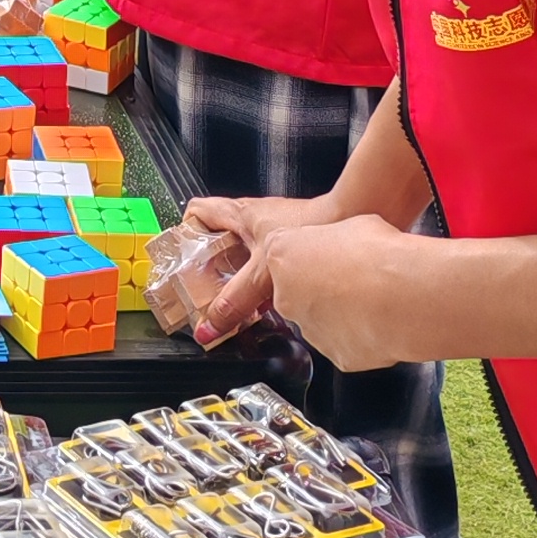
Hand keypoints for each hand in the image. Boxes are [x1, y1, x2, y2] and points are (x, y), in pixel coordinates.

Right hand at [173, 188, 347, 341]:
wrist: (354, 216)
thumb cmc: (314, 223)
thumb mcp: (263, 271)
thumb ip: (235, 300)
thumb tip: (210, 325)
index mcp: (239, 214)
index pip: (197, 212)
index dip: (186, 233)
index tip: (182, 261)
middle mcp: (256, 219)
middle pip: (220, 238)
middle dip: (213, 264)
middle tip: (208, 290)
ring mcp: (276, 229)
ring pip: (247, 252)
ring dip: (242, 275)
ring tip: (239, 301)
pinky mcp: (297, 241)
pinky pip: (271, 263)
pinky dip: (267, 281)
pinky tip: (272, 301)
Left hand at [260, 211, 431, 374]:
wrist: (404, 296)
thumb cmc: (379, 255)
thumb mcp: (351, 224)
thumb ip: (332, 240)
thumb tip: (342, 244)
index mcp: (283, 255)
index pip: (282, 255)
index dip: (310, 254)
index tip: (329, 254)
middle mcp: (287, 296)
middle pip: (295, 292)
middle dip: (319, 287)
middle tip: (352, 279)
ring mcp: (309, 330)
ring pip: (319, 321)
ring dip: (338, 312)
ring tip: (371, 300)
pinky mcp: (334, 355)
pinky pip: (343, 344)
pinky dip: (358, 335)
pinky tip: (379, 321)